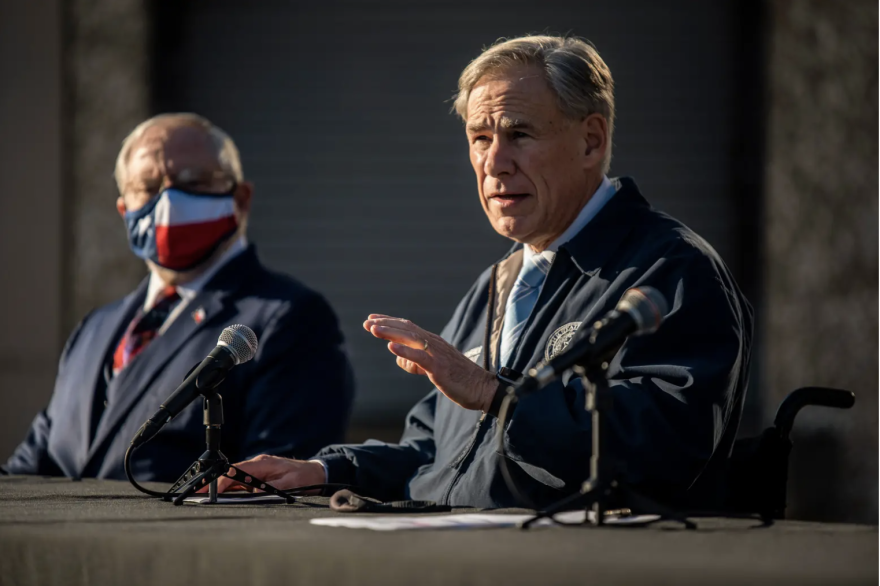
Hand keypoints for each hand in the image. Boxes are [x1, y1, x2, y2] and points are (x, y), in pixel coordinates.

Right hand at [197, 455, 324, 493]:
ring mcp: (257, 470)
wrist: (316, 472)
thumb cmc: (305, 477)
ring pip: (235, 479)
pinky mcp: (259, 476)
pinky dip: (231, 489)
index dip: (221, 481)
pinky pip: (242, 483)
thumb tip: (255, 494)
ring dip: (221, 487)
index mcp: (263, 464)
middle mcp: (258, 465)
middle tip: (199, 493)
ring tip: (205, 496)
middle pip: (231, 475)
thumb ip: (272, 489)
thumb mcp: (291, 484)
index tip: (210, 490)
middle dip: (215, 484)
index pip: (236, 471)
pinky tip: (222, 496)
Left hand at [363, 314, 495, 410]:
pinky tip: (391, 348)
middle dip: (385, 325)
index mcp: (433, 342)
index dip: (389, 322)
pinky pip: (420, 357)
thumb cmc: (458, 379)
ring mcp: (436, 355)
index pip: (407, 327)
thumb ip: (415, 360)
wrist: (482, 388)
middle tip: (367, 323)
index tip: (372, 319)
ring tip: (373, 330)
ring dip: (391, 333)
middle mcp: (434, 344)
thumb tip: (398, 358)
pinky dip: (405, 351)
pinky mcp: (439, 368)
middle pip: (406, 329)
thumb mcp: (433, 367)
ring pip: (411, 339)